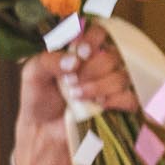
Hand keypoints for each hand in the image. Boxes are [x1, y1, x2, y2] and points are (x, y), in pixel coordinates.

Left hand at [11, 25, 137, 164]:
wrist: (43, 133)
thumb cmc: (39, 100)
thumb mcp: (33, 75)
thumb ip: (48, 60)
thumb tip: (74, 60)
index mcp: (84, 50)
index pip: (100, 31)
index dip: (93, 39)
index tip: (80, 52)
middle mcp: (103, 63)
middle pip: (114, 53)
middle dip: (92, 68)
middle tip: (70, 82)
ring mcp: (115, 84)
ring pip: (123, 75)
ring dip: (99, 85)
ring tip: (76, 96)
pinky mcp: (122, 106)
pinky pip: (131, 97)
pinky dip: (115, 100)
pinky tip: (98, 105)